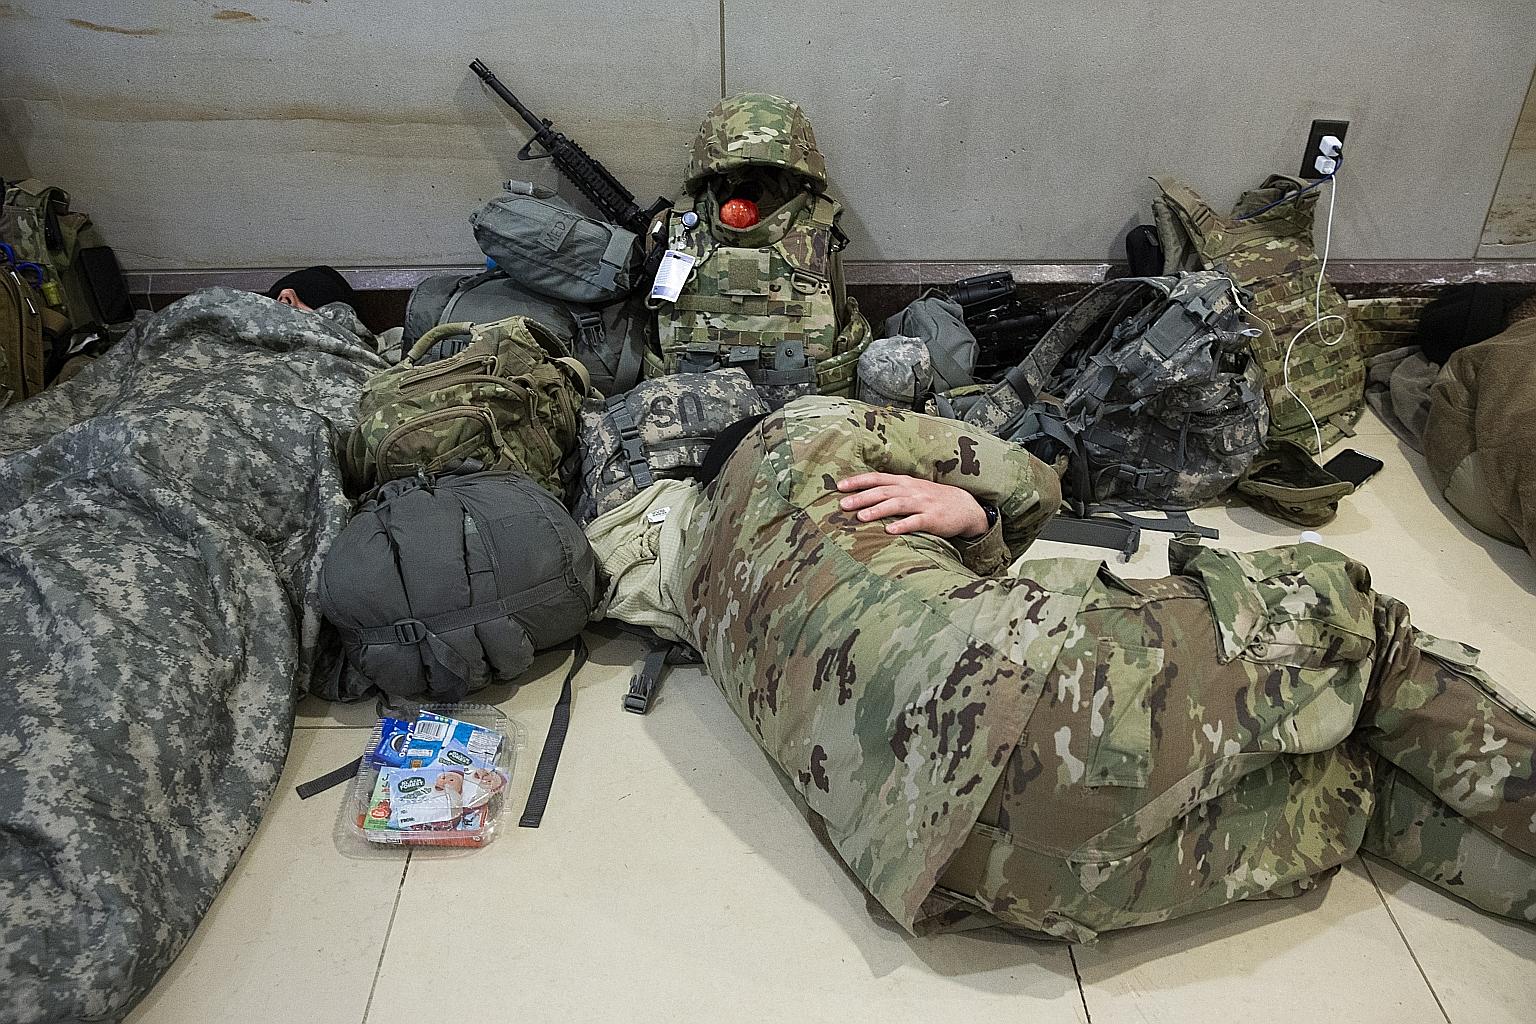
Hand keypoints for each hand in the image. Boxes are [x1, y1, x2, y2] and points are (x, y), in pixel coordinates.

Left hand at [835, 473, 990, 538]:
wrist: (965, 507)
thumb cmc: (932, 499)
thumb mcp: (912, 489)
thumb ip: (890, 490)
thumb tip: (862, 494)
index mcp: (904, 482)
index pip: (877, 478)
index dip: (858, 481)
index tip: (839, 487)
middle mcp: (911, 490)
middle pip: (883, 491)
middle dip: (862, 497)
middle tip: (843, 504)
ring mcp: (923, 504)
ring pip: (897, 505)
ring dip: (878, 510)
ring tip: (861, 517)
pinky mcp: (933, 519)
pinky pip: (916, 522)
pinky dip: (903, 526)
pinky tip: (890, 531)